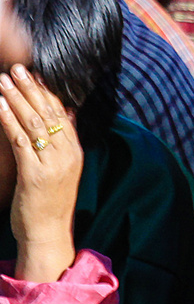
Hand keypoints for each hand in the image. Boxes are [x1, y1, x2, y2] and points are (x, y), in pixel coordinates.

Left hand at [0, 66, 79, 282]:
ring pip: (35, 123)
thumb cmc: (50, 204)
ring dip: (17, 99)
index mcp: (75, 153)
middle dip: (32, 89)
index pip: (63, 114)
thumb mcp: (62, 171)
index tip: (35, 73)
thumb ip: (63, 143)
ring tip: (4, 80)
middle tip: (17, 68)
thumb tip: (65, 116)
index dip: (49, 92)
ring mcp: (52, 164)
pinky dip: (10, 120)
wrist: (49, 234)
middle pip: (49, 114)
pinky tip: (0, 105)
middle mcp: (67, 155)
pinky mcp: (35, 174)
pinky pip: (21, 141)